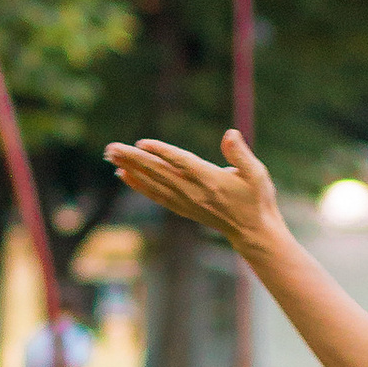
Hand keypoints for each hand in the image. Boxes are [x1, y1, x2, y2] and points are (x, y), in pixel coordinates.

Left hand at [105, 127, 283, 256]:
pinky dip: (138, 185)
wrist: (253, 232)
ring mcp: (186, 202)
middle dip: (133, 159)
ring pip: (153, 183)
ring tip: (110, 156)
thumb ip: (241, 154)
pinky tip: (123, 175)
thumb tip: (230, 134)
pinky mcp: (182, 208)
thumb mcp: (257, 174)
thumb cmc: (257, 199)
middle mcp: (194, 192)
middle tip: (111, 148)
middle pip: (159, 172)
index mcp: (211, 180)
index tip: (140, 143)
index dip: (161, 153)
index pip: (182, 163)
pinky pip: (155, 195)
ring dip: (130, 169)